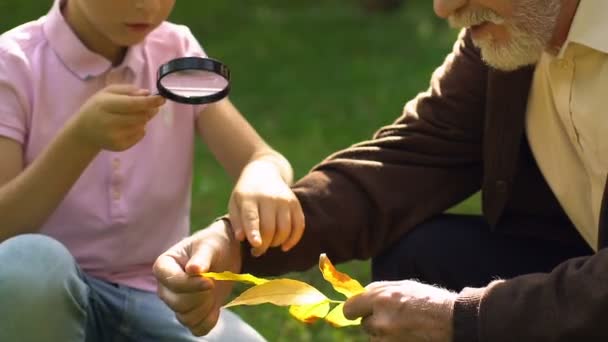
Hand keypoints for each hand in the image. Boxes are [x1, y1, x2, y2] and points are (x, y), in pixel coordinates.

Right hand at [68, 84, 164, 150]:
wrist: (85, 131)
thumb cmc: (98, 107)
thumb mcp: (108, 92)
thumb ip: (128, 90)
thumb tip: (147, 93)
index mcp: (105, 105)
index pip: (132, 104)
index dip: (149, 102)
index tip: (162, 99)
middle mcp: (109, 122)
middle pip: (141, 116)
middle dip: (149, 110)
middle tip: (149, 106)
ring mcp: (115, 137)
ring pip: (142, 126)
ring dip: (143, 119)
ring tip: (132, 116)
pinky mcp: (119, 146)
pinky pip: (140, 136)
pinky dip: (139, 129)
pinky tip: (128, 126)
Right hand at [153, 219, 241, 335]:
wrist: (227, 254)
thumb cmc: (214, 244)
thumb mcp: (210, 245)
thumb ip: (201, 257)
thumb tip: (193, 269)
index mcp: (163, 266)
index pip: (170, 282)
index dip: (191, 285)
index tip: (210, 281)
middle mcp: (165, 287)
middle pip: (177, 304)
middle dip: (201, 296)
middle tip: (214, 283)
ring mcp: (175, 303)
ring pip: (186, 318)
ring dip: (206, 308)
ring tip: (214, 291)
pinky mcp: (190, 314)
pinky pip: (196, 328)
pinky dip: (209, 320)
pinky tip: (216, 307)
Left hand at [228, 159, 304, 256]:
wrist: (264, 173)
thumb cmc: (246, 194)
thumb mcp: (234, 204)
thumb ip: (236, 222)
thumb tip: (241, 238)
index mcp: (250, 198)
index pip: (252, 217)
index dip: (254, 232)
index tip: (255, 244)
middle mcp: (269, 198)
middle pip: (270, 228)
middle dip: (263, 245)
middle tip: (256, 252)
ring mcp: (285, 200)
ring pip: (285, 229)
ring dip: (276, 243)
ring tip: (268, 245)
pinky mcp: (295, 204)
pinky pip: (299, 226)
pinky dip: (293, 239)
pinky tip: (285, 246)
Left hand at [343, 280, 455, 341]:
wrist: (453, 321)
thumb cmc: (430, 300)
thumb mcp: (403, 286)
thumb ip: (378, 289)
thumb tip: (360, 294)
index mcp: (380, 299)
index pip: (349, 309)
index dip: (355, 309)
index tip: (359, 311)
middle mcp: (380, 321)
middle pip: (364, 324)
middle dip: (374, 321)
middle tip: (393, 317)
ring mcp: (387, 339)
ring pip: (374, 337)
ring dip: (384, 334)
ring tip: (404, 327)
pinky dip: (392, 340)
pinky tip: (408, 335)